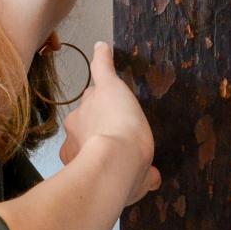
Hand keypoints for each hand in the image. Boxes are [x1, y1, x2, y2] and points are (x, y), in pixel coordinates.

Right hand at [58, 41, 159, 206]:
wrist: (115, 160)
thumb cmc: (121, 172)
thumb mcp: (138, 181)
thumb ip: (145, 178)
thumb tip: (155, 179)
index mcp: (77, 147)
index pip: (86, 137)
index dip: (100, 140)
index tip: (113, 143)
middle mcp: (75, 128)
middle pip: (86, 117)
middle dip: (98, 122)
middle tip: (114, 128)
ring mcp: (89, 107)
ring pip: (94, 101)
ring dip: (105, 104)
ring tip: (121, 108)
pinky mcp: (106, 86)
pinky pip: (100, 69)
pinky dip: (101, 58)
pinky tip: (102, 48)